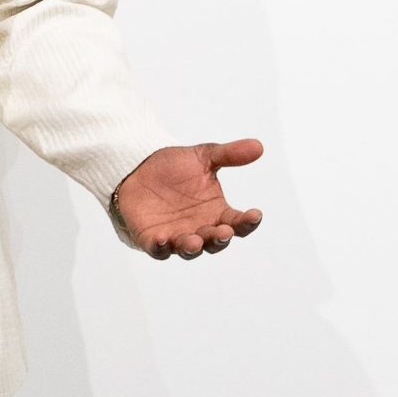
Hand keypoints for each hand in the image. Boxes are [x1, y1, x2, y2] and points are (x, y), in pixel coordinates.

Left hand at [112, 139, 264, 259]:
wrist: (139, 167)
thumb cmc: (175, 167)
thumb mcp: (204, 156)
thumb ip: (230, 154)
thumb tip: (259, 147)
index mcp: (217, 212)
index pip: (238, 222)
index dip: (247, 221)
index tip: (254, 214)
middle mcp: (201, 228)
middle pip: (215, 241)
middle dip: (220, 238)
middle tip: (224, 231)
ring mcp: (177, 237)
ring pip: (189, 250)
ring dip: (193, 247)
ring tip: (195, 241)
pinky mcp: (153, 240)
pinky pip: (158, 250)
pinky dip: (161, 248)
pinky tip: (163, 240)